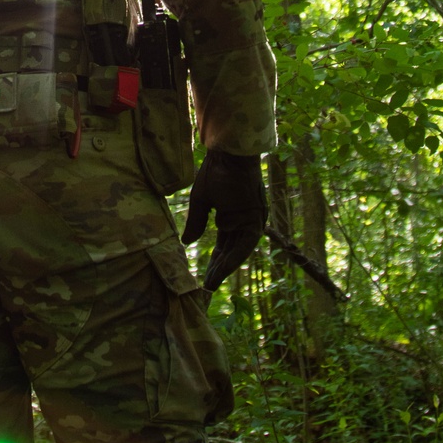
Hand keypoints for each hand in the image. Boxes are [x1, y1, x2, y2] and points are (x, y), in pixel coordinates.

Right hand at [181, 149, 267, 289]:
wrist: (228, 155)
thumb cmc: (215, 171)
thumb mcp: (201, 201)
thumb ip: (196, 222)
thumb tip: (186, 242)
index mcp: (230, 216)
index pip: (222, 245)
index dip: (214, 262)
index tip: (204, 279)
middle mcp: (243, 222)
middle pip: (230, 251)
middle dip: (219, 269)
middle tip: (207, 288)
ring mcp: (251, 221)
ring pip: (238, 251)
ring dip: (225, 267)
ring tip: (211, 284)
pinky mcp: (256, 218)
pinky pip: (245, 243)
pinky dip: (234, 256)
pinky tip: (221, 268)